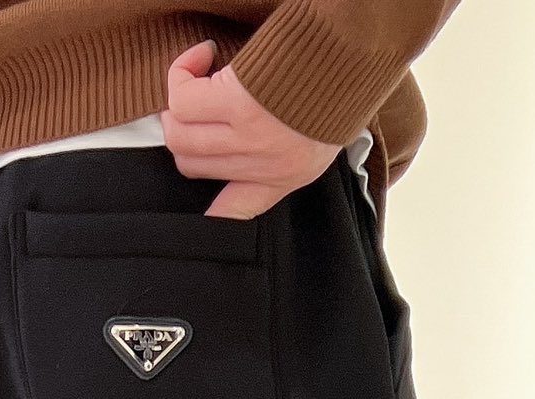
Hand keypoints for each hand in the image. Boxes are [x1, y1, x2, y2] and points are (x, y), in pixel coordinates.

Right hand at [163, 40, 341, 219]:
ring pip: (179, 135)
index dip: (212, 214)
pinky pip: (183, 100)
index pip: (235, 211)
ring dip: (177, 103)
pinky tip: (202, 55)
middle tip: (193, 102)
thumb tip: (245, 144)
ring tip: (195, 77)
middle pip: (191, 164)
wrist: (356, 47)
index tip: (202, 213)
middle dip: (183, 131)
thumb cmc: (339, 81)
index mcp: (284, 175)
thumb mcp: (321, 137)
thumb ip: (284, 155)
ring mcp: (248, 136)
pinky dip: (182, 74)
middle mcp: (263, 164)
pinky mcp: (237, 104)